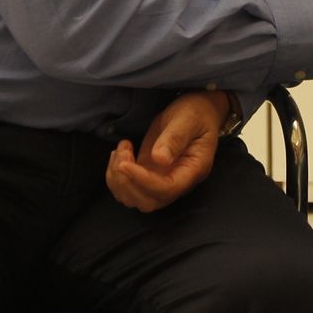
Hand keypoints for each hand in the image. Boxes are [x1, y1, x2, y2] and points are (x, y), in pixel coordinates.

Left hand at [103, 90, 226, 211]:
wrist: (197, 110)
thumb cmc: (196, 113)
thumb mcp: (188, 119)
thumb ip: (175, 139)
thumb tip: (159, 159)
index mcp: (193, 170)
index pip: (167, 189)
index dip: (144, 181)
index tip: (125, 164)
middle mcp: (177, 182)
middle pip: (149, 202)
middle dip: (127, 183)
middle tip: (122, 153)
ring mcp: (161, 180)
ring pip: (134, 199)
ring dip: (118, 180)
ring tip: (120, 150)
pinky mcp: (148, 175)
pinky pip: (128, 188)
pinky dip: (115, 177)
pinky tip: (119, 154)